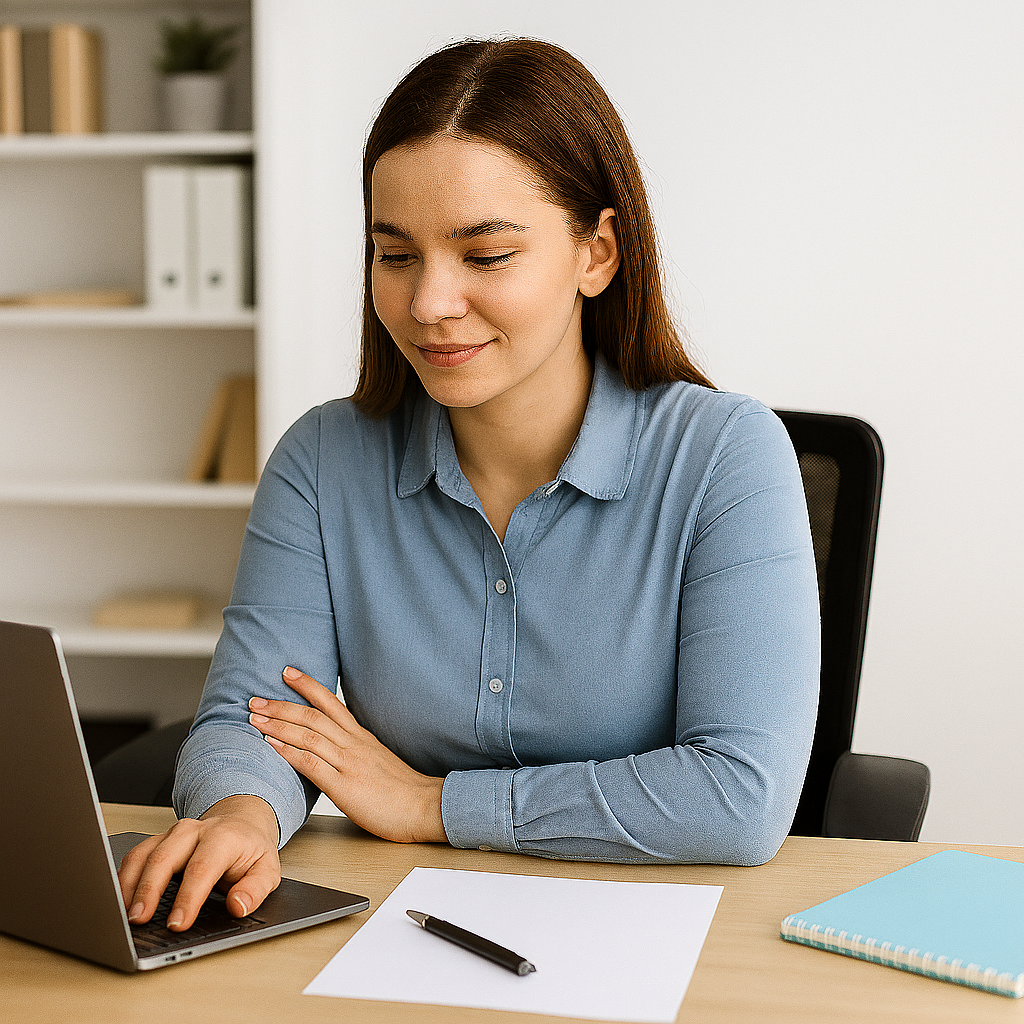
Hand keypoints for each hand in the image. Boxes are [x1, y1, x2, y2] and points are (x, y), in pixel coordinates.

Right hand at [117, 794, 280, 930]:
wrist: (241, 823)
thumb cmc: (250, 850)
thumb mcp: (267, 869)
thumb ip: (255, 889)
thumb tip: (238, 907)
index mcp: (222, 837)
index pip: (202, 868)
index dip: (188, 898)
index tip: (177, 923)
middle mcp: (193, 831)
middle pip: (164, 858)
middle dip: (148, 890)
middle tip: (138, 921)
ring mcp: (172, 834)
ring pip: (142, 855)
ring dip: (129, 886)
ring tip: (122, 915)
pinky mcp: (157, 842)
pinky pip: (134, 857)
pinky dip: (123, 880)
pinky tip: (120, 901)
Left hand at [248, 666, 446, 844]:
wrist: (424, 806)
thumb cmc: (402, 789)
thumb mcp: (377, 760)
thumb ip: (356, 750)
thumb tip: (336, 747)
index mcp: (360, 737)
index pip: (330, 702)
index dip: (307, 685)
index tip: (287, 672)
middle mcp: (353, 744)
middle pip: (313, 715)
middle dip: (281, 705)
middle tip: (255, 699)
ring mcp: (349, 763)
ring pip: (309, 734)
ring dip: (278, 724)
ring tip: (255, 718)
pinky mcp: (345, 786)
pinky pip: (312, 764)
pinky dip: (290, 752)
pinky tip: (272, 746)